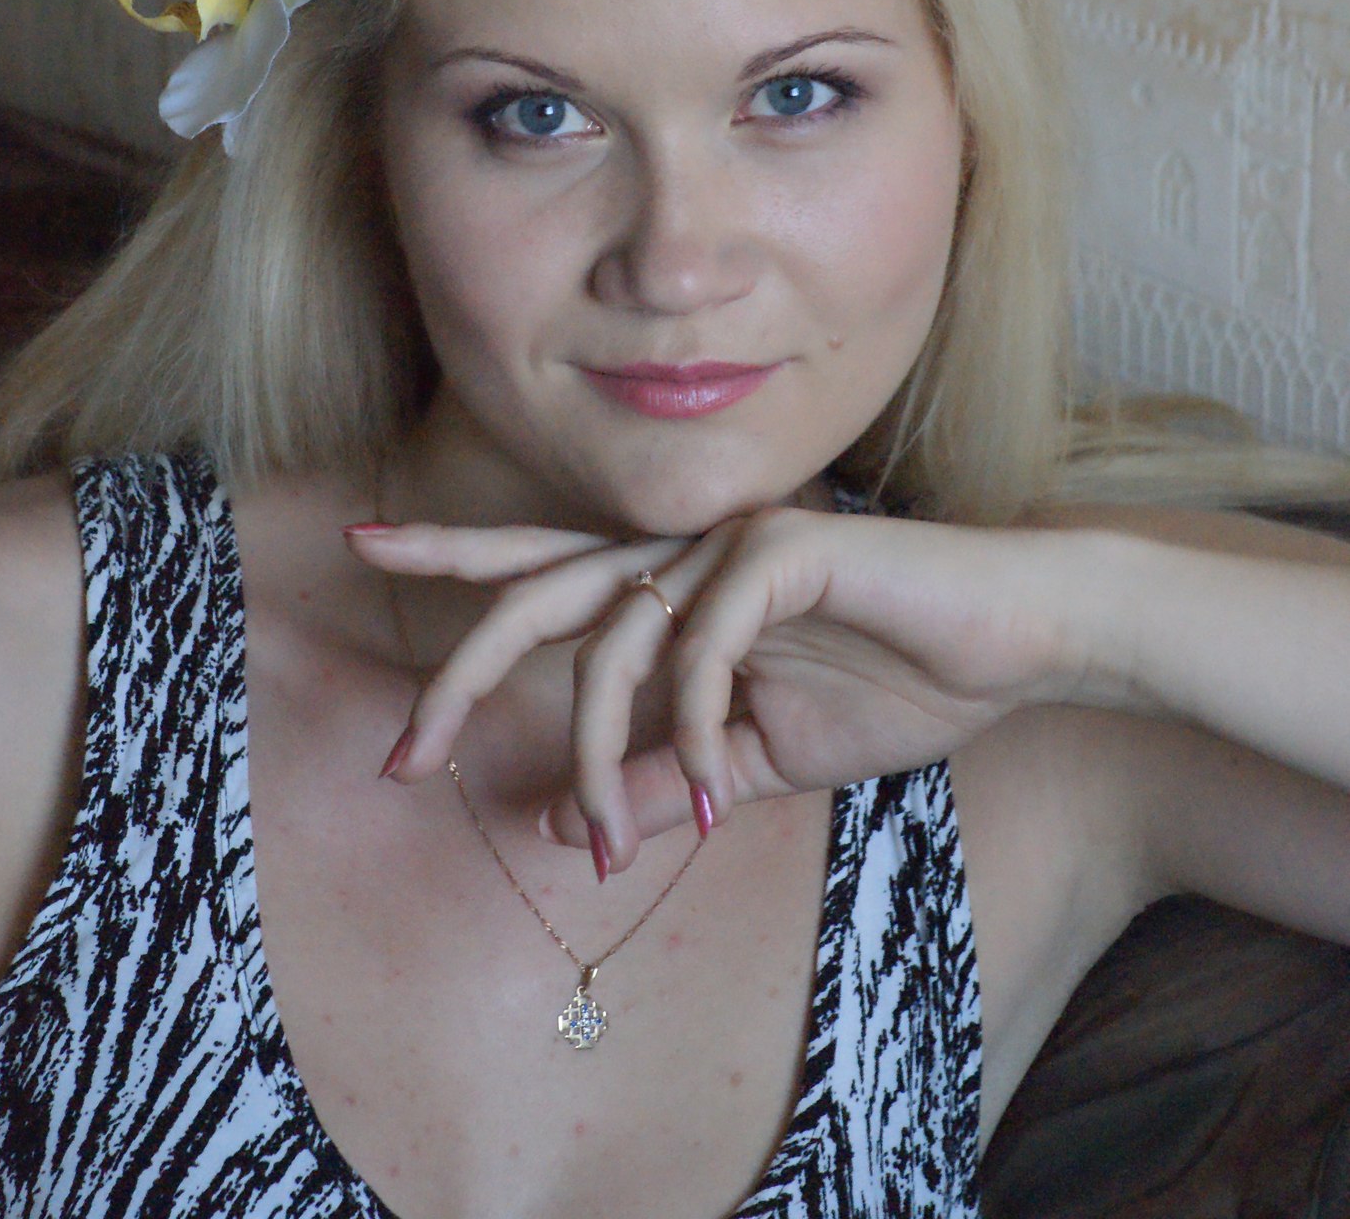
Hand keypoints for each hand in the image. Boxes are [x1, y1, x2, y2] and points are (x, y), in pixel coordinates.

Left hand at [346, 505, 1081, 871]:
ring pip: (617, 635)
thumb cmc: (894, 683)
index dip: (456, 556)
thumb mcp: (758, 759)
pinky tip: (720, 782)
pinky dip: (696, 720)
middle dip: (465, 668)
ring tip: (606, 838)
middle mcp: (687, 549)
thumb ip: (665, 783)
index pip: (546, 566)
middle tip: (407, 753)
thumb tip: (559, 830)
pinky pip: (704, 640)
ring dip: (602, 751)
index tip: (364, 548)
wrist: (1014, 645)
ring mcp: (733, 541)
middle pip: (544, 590)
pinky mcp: (788, 548)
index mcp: (674, 583)